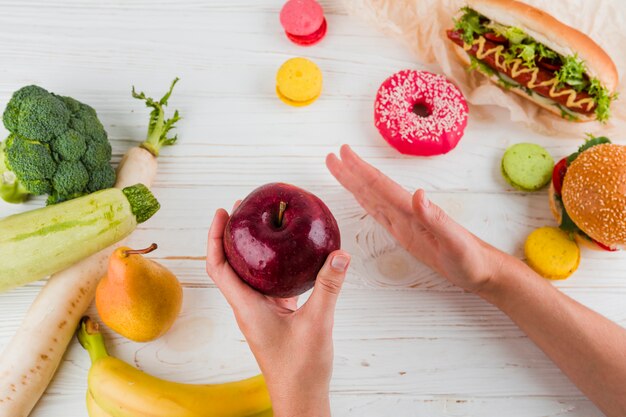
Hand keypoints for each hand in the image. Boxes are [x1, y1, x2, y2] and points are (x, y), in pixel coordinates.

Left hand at [206, 207, 350, 416]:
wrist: (300, 396)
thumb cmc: (300, 369)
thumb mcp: (317, 323)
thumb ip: (328, 288)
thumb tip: (339, 254)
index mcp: (247, 306)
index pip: (219, 266)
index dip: (215, 237)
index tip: (223, 212)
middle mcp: (249, 306)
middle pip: (231, 263)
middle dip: (234, 234)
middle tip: (244, 207)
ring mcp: (261, 310)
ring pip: (251, 272)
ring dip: (253, 248)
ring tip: (266, 223)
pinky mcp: (275, 315)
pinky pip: (271, 283)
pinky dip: (276, 265)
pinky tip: (292, 255)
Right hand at [326, 145, 503, 293]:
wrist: (483, 270)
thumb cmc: (471, 258)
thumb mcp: (455, 242)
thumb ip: (436, 218)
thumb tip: (417, 193)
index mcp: (413, 210)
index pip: (381, 186)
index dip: (360, 170)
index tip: (343, 153)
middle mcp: (406, 211)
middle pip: (372, 187)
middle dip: (351, 172)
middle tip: (332, 156)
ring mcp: (405, 221)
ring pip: (373, 198)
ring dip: (355, 183)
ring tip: (338, 169)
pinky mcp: (405, 233)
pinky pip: (380, 213)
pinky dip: (366, 202)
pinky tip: (360, 196)